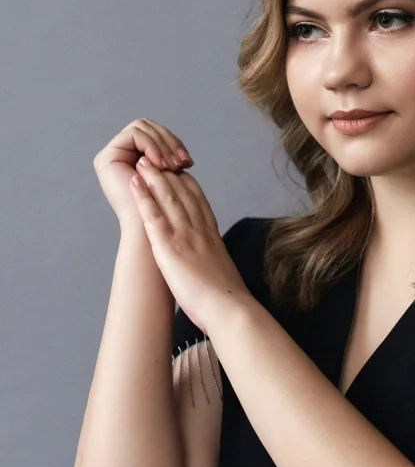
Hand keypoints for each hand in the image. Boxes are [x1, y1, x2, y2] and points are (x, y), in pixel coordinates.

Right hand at [94, 118, 193, 229]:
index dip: (174, 144)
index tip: (189, 163)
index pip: (155, 134)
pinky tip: (161, 165)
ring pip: (142, 127)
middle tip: (183, 163)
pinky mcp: (106, 158)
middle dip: (169, 142)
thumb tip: (181, 148)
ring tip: (173, 166)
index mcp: (132, 159)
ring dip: (162, 145)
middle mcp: (119, 156)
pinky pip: (134, 135)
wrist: (150, 233)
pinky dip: (152, 146)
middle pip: (147, 127)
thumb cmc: (165, 213)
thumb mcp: (171, 180)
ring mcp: (110, 156)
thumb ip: (170, 161)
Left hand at [129, 157, 250, 334]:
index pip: (199, 201)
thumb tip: (208, 263)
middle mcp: (200, 230)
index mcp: (212, 236)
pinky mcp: (170, 247)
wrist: (229, 309)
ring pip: (168, 198)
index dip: (188, 183)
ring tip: (142, 161)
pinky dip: (143, 197)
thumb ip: (212, 260)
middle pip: (184, 193)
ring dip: (153, 177)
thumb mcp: (221, 272)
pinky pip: (154, 216)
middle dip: (168, 173)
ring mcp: (185, 236)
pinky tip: (134, 184)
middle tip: (157, 157)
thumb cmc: (225, 299)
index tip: (178, 172)